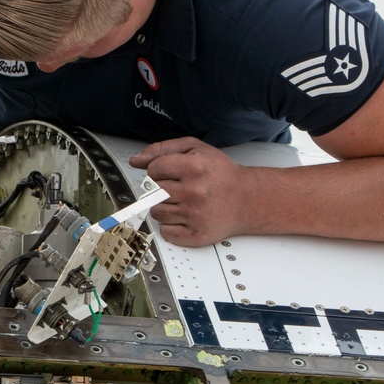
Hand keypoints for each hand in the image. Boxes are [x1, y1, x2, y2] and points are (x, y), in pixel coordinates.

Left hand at [129, 137, 248, 246]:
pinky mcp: (197, 235)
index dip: (158, 170)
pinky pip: (166, 232)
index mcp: (194, 167)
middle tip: (178, 187)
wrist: (248, 199)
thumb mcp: (195, 149)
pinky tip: (185, 216)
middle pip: (153, 192)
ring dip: (165, 207)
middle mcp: (195, 192)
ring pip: (157, 213)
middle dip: (161, 188)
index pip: (152, 170)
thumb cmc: (221, 173)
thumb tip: (135, 160)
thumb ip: (162, 150)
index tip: (170, 172)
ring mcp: (195, 215)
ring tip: (183, 201)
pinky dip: (171, 226)